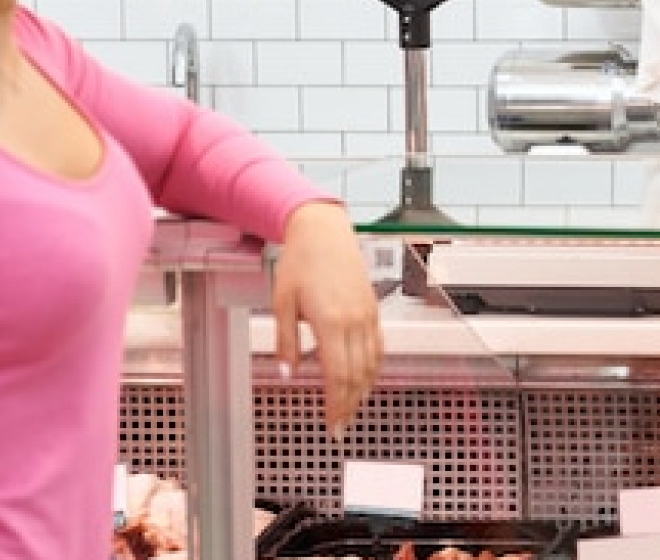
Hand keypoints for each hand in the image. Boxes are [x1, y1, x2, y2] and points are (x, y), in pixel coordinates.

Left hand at [272, 201, 381, 433]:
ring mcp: (367, 314)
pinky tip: (365, 379)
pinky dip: (374, 368)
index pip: (337, 374)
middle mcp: (354, 320)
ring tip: (352, 409)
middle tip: (341, 427)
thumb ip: (286, 341)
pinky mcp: (372, 308)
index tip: (331, 423)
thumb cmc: (300, 262)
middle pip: (357, 375)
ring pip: (372, 363)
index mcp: (331, 321)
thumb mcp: (282, 302)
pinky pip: (378, 346)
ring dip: (363, 390)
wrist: (323, 231)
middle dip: (349, 405)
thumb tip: (288, 373)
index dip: (336, 403)